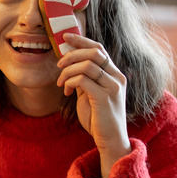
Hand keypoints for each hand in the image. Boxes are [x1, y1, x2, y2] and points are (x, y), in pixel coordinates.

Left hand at [56, 32, 130, 177]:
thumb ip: (84, 79)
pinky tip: (67, 92)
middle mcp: (117, 77)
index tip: (65, 37)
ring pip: (86, 65)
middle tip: (58, 65)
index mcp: (115, 74)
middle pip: (94, 52)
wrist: (110, 140)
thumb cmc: (98, 119)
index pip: (99, 49)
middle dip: (72, 55)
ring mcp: (113, 86)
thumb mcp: (89, 95)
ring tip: (61, 83)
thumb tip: (70, 66)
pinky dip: (70, 82)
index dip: (82, 40)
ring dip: (68, 72)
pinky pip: (83, 79)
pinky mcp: (105, 97)